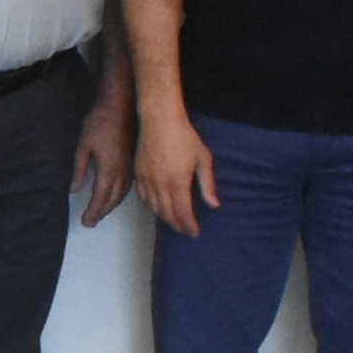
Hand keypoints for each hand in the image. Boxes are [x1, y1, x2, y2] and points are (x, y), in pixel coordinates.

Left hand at [72, 95, 134, 224]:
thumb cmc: (100, 122)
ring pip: (122, 194)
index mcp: (108, 169)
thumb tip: (74, 189)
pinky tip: (114, 195)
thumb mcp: (83, 145)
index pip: (100, 197)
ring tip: (100, 211)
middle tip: (90, 221)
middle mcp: (122, 172)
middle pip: (112, 199)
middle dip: (101, 212)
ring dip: (111, 205)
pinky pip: (128, 185)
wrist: (121, 105)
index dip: (93, 212)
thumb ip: (79, 169)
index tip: (85, 222)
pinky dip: (119, 196)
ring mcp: (130, 167)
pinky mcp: (134, 161)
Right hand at [136, 101, 218, 237]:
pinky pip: (144, 198)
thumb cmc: (183, 136)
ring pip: (155, 208)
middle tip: (186, 230)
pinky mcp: (138, 174)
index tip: (195, 232)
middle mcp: (160, 184)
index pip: (183, 213)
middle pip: (168, 214)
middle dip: (178, 226)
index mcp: (178, 182)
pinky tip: (158, 207)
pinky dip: (152, 207)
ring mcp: (147, 180)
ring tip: (174, 222)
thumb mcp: (203, 158)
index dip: (189, 226)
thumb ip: (207, 184)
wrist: (160, 120)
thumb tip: (214, 204)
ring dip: (165, 218)